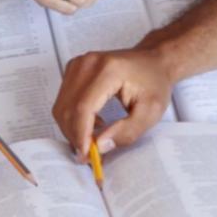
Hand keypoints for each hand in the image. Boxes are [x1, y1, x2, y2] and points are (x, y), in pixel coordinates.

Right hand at [53, 46, 172, 155]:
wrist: (153, 60)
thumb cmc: (154, 83)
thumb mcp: (150, 112)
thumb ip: (126, 131)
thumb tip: (99, 146)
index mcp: (108, 70)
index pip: (83, 107)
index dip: (81, 135)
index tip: (87, 155)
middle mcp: (88, 64)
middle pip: (68, 108)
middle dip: (75, 136)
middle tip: (90, 154)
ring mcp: (79, 64)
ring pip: (61, 106)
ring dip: (72, 128)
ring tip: (93, 138)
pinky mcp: (74, 69)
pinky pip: (64, 100)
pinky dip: (72, 117)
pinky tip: (92, 122)